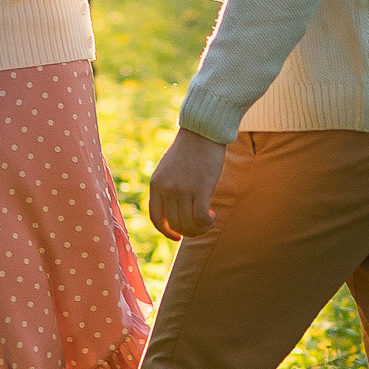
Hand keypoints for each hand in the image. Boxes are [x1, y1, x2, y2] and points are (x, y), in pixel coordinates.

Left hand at [148, 125, 227, 241]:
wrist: (202, 132)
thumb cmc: (188, 150)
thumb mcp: (168, 169)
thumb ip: (166, 189)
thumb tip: (173, 214)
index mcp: (156, 184)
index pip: (156, 218)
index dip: (166, 232)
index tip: (177, 236)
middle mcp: (167, 189)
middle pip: (175, 224)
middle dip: (188, 232)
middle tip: (200, 227)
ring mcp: (183, 189)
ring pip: (188, 224)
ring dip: (200, 229)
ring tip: (208, 221)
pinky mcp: (201, 188)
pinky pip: (201, 217)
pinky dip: (207, 222)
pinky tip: (213, 216)